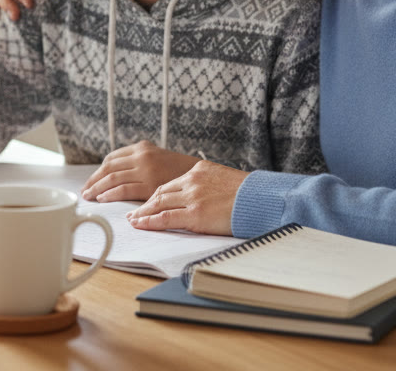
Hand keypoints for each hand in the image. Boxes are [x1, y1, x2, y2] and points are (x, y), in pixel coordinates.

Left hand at [80, 140, 200, 202]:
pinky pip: (124, 189)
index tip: (91, 181)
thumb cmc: (181, 172)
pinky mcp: (150, 184)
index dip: (99, 171)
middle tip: (85, 191)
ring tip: (90, 196)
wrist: (203, 176)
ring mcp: (146, 169)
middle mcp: (142, 155)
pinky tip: (103, 199)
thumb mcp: (160, 159)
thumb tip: (121, 174)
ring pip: (113, 178)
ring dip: (98, 188)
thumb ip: (142, 162)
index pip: (112, 158)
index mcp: (143, 148)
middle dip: (94, 180)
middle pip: (109, 167)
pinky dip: (110, 194)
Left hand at [125, 161, 248, 236]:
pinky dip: (150, 222)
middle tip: (132, 213)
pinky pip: (166, 218)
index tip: (147, 203)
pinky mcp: (195, 214)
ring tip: (133, 220)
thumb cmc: (249, 194)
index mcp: (199, 170)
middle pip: (160, 193)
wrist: (262, 199)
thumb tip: (201, 197)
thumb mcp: (224, 180)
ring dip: (143, 213)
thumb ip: (208, 185)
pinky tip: (141, 225)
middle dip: (145, 204)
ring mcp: (193, 197)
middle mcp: (192, 180)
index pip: (170, 184)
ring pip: (159, 204)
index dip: (155, 195)